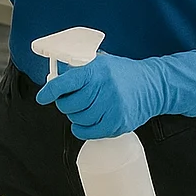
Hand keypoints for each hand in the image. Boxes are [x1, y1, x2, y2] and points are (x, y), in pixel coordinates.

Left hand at [35, 50, 195, 139]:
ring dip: (75, 117)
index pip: (66, 83)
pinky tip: (86, 122)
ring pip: (78, 119)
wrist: (153, 86)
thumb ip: (79, 69)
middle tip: (68, 101)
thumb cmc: (123, 73)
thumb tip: (55, 78)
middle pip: (69, 104)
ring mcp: (111, 107)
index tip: (42, 97)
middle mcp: (104, 89)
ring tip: (83, 109)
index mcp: (96, 71)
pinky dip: (82, 129)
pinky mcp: (117, 123)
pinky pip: (89, 132)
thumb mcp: (101, 62)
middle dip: (64, 104)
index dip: (50, 91)